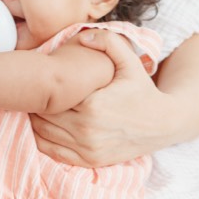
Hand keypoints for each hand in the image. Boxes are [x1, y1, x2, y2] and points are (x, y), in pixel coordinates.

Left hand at [30, 30, 175, 166]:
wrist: (163, 124)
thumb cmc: (143, 91)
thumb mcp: (131, 62)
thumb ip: (108, 42)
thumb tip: (83, 36)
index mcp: (93, 106)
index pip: (51, 97)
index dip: (43, 87)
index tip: (41, 78)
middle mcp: (87, 131)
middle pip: (43, 116)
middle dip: (37, 102)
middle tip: (35, 90)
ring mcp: (87, 149)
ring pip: (43, 134)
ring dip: (36, 120)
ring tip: (39, 105)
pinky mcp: (89, 161)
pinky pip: (52, 151)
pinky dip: (42, 139)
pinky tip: (45, 125)